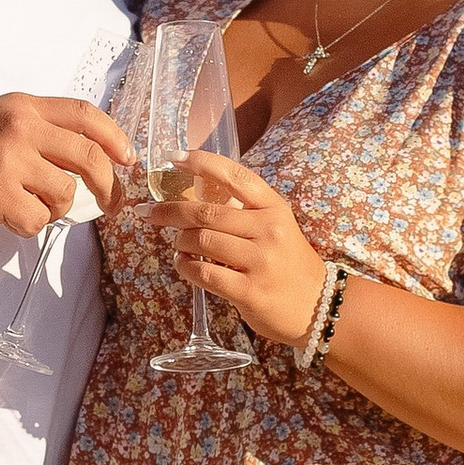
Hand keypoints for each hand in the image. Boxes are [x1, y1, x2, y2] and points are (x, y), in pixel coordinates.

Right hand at [0, 93, 129, 235]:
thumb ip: (39, 129)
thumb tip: (89, 157)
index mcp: (25, 107)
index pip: (86, 115)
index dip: (115, 139)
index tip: (127, 159)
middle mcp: (20, 129)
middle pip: (88, 158)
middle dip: (108, 186)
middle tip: (110, 204)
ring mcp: (8, 162)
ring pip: (65, 194)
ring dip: (55, 209)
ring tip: (30, 205)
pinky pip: (37, 220)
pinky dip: (29, 226)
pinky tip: (8, 218)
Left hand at [153, 153, 323, 344]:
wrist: (317, 307)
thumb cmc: (287, 263)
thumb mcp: (276, 227)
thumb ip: (243, 211)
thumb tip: (191, 197)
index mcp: (274, 208)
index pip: (234, 176)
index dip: (200, 163)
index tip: (173, 157)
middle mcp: (268, 230)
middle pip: (206, 212)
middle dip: (169, 210)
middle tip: (147, 212)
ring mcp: (259, 261)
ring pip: (201, 241)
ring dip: (180, 242)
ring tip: (179, 245)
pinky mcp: (248, 291)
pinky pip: (203, 273)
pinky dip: (185, 267)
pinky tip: (184, 264)